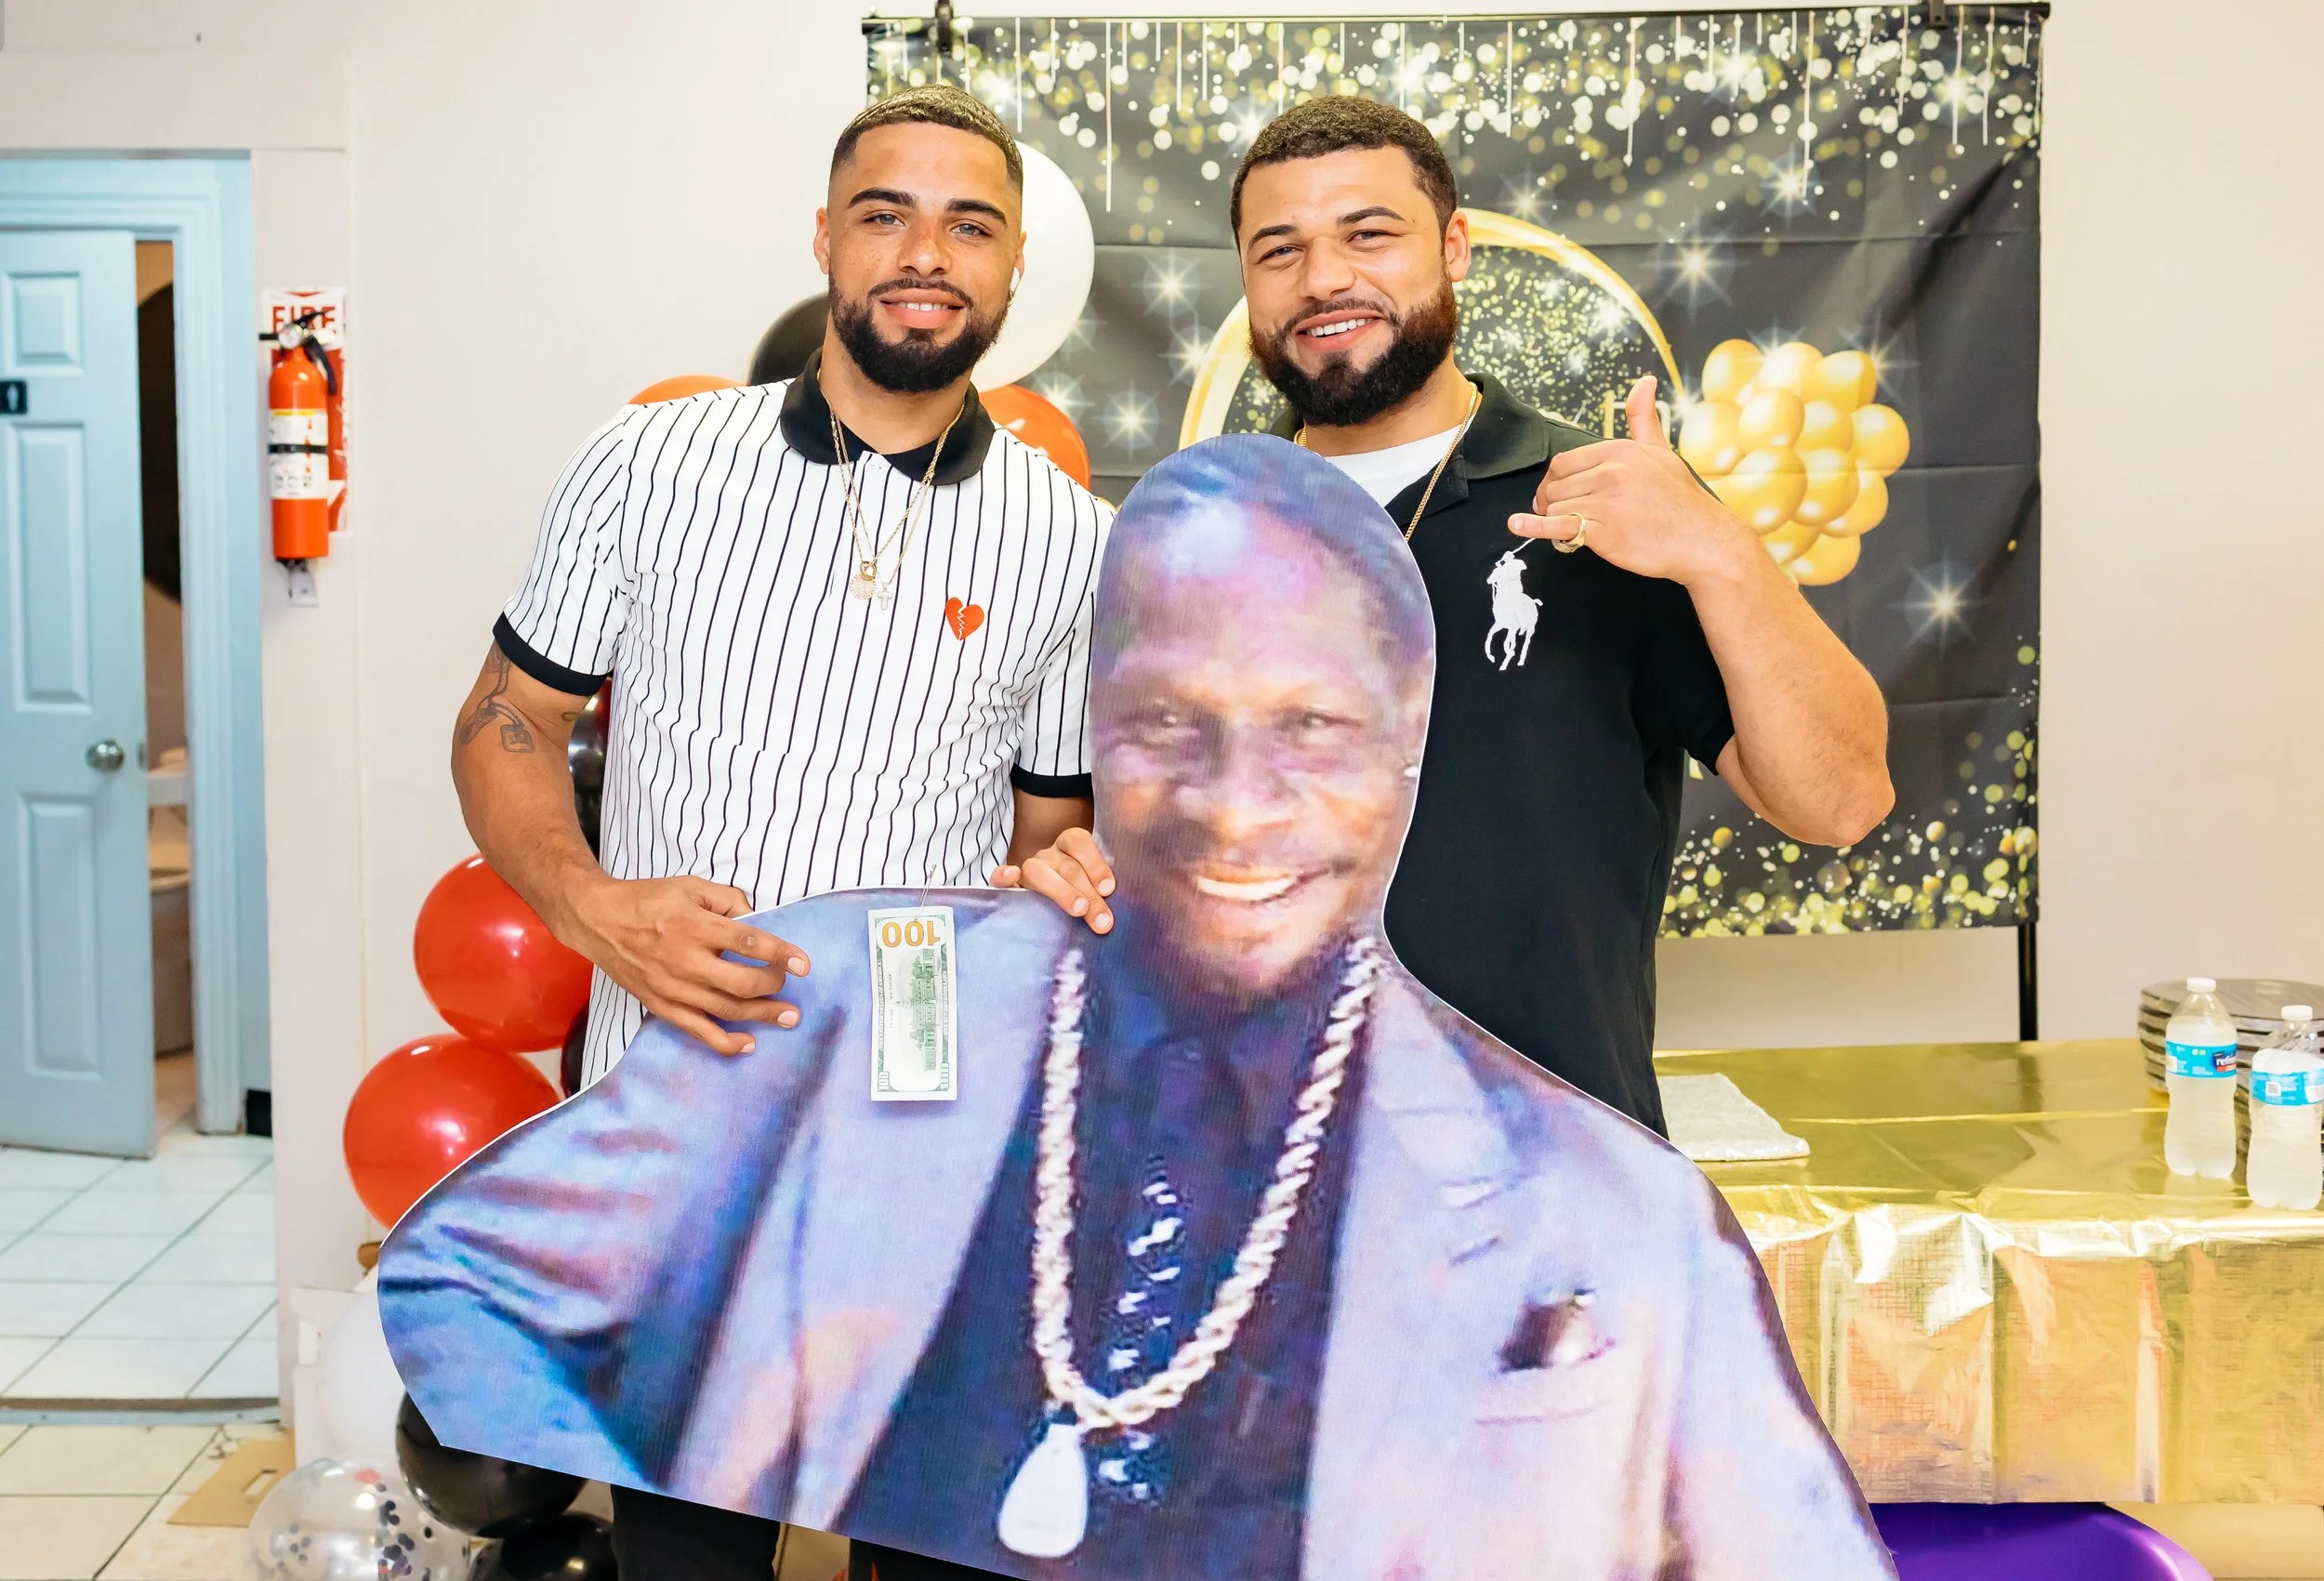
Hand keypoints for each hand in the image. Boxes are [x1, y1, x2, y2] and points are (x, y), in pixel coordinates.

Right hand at [562, 875, 808, 1055]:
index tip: (804, 964)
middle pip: (742, 983)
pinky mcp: (661, 1006)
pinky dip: (725, 1042)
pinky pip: (698, 1031)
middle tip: (788, 982)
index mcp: (694, 926)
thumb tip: (757, 918)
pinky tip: (749, 1044)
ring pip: (727, 1010)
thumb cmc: (646, 900)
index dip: (780, 953)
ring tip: (789, 1017)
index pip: (748, 942)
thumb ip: (727, 899)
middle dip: (774, 985)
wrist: (597, 921)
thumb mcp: (689, 886)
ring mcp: (673, 988)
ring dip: (763, 1016)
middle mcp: (685, 960)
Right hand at [991, 827, 1115, 933]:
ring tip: (1079, 910)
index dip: (1095, 863)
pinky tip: (1012, 876)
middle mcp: (1048, 856)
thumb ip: (1101, 896)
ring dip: (1061, 891)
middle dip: (1088, 893)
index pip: (1078, 841)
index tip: (1108, 889)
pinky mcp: (1008, 887)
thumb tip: (1108, 919)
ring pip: (1037, 871)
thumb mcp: (1095, 892)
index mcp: (1069, 847)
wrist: (1050, 914)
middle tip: (1102, 919)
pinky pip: (998, 877)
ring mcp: (1028, 870)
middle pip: (1067, 866)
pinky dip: (1003, 875)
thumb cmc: (1082, 900)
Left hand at [1508, 375, 1759, 586]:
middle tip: (1560, 515)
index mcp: (1619, 450)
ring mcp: (1605, 502)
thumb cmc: (1681, 499)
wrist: (1703, 540)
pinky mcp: (1603, 531)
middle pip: (1555, 485)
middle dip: (1550, 501)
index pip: (1564, 462)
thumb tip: (1645, 381)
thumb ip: (1643, 419)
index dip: (1555, 481)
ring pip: (1555, 507)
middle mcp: (1609, 472)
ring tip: (1572, 531)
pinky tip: (1518, 525)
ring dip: (1555, 521)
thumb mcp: (1661, 451)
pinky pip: (1559, 526)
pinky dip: (1535, 527)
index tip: (1558, 494)